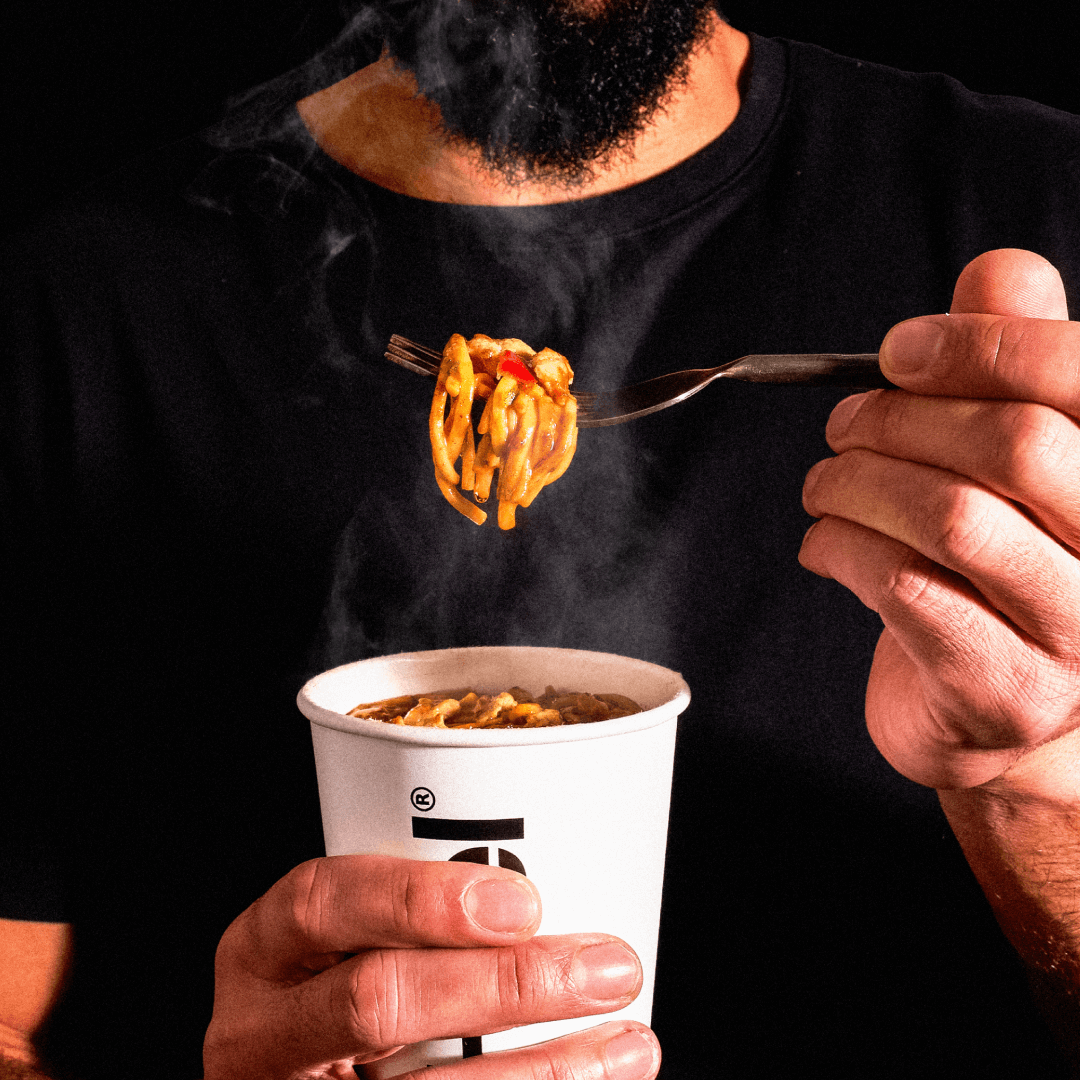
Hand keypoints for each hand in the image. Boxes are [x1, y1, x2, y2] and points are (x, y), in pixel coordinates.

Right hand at [202, 854, 658, 1079]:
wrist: (298, 1076)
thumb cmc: (342, 978)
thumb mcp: (348, 936)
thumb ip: (418, 911)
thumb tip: (572, 864)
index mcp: (265, 947)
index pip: (324, 901)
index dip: (420, 899)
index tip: (524, 903)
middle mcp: (263, 1029)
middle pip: (377, 1003)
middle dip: (507, 987)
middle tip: (609, 968)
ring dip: (544, 1070)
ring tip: (630, 1043)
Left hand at [799, 248, 1079, 790]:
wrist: (997, 704)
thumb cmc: (1002, 561)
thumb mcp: (1019, 452)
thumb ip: (1019, 356)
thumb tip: (998, 272)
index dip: (978, 345)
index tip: (897, 353)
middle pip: (1015, 443)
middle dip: (899, 419)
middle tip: (842, 427)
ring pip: (951, 517)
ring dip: (856, 484)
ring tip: (824, 485)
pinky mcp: (1007, 689)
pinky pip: (904, 587)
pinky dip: (840, 548)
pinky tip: (823, 544)